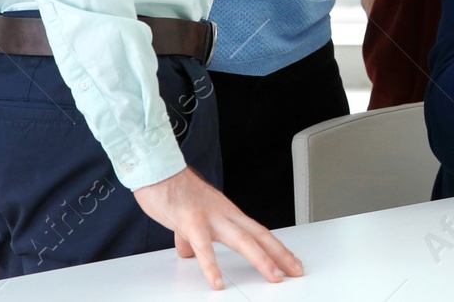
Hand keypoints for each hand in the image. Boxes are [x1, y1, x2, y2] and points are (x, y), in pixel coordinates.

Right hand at [133, 167, 302, 288]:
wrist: (158, 170)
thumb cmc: (174, 189)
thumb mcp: (189, 217)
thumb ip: (192, 237)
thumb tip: (190, 252)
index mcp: (227, 212)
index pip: (259, 232)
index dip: (276, 247)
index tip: (290, 261)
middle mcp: (225, 214)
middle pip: (259, 236)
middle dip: (280, 255)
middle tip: (295, 271)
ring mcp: (210, 217)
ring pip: (242, 240)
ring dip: (261, 259)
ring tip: (273, 276)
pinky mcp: (191, 221)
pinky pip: (203, 248)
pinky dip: (212, 266)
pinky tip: (218, 283)